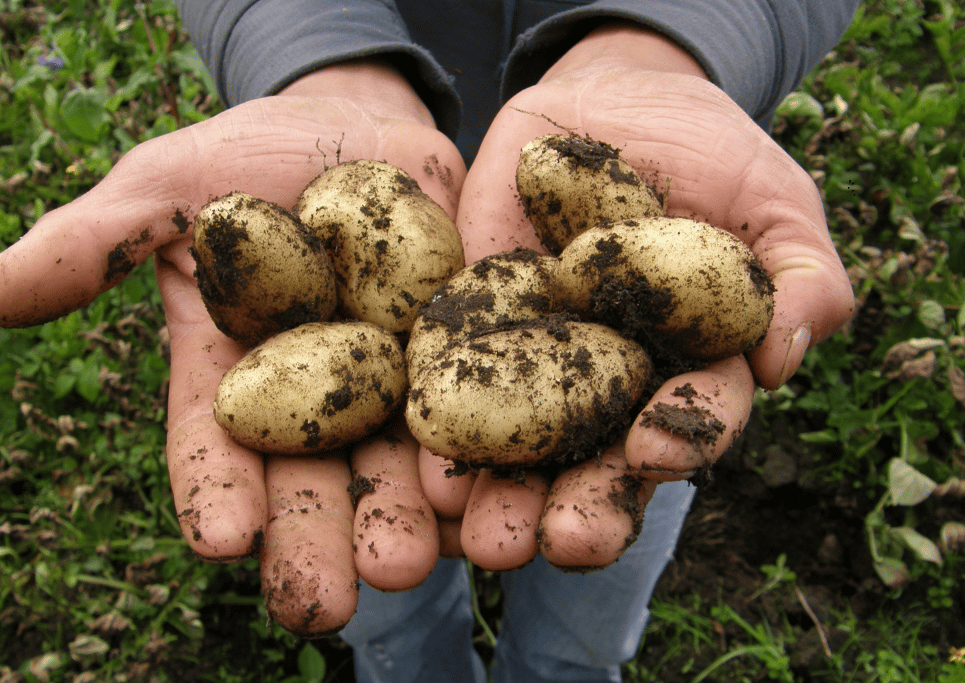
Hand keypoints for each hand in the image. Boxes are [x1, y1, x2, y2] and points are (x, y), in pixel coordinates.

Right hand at [0, 61, 464, 635]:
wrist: (357, 129)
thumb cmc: (248, 159)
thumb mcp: (167, 188)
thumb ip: (94, 243)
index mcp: (237, 377)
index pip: (216, 446)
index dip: (214, 492)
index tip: (219, 540)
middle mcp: (316, 400)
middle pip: (313, 481)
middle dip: (317, 540)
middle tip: (326, 602)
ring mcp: (395, 384)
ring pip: (400, 466)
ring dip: (408, 522)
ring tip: (414, 566)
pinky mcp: (464, 356)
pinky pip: (480, 411)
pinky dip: (485, 458)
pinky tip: (491, 505)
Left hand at [421, 24, 854, 569]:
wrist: (616, 99)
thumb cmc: (713, 154)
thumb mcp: (774, 201)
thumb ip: (800, 277)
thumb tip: (785, 358)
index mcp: (688, 371)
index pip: (691, 421)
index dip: (679, 438)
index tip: (653, 449)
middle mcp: (610, 385)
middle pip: (599, 461)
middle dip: (583, 506)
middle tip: (559, 543)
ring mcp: (537, 360)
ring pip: (521, 445)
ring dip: (503, 494)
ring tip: (481, 537)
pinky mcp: (472, 323)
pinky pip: (451, 376)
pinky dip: (440, 419)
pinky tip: (422, 464)